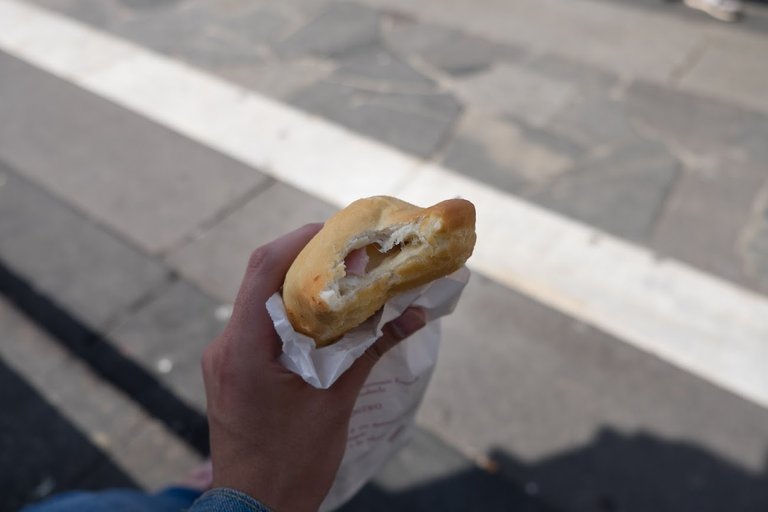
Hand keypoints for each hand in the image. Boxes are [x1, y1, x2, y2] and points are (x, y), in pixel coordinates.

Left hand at [201, 224, 426, 510]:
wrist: (256, 511)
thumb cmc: (294, 464)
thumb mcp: (337, 403)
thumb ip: (370, 351)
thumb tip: (412, 315)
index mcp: (244, 349)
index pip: (264, 270)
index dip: (301, 241)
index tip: (340, 232)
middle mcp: (225, 346)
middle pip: (262, 279)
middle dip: (306, 258)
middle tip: (350, 252)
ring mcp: (224, 359)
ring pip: (259, 301)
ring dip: (300, 285)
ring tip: (343, 278)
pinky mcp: (233, 370)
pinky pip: (259, 326)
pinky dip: (291, 313)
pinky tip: (324, 317)